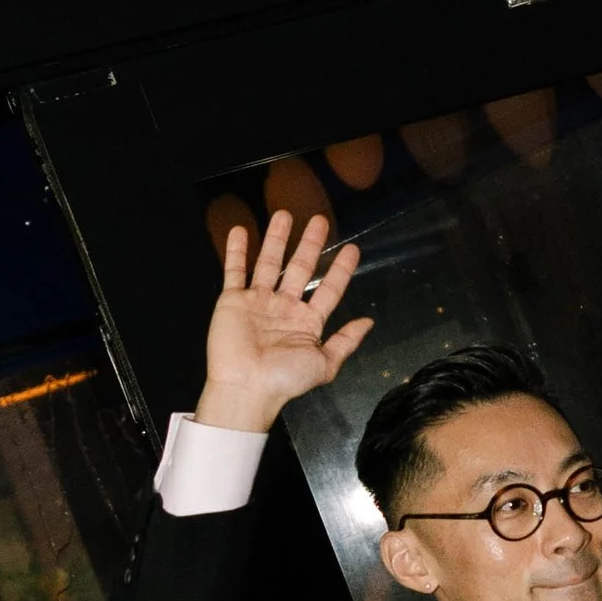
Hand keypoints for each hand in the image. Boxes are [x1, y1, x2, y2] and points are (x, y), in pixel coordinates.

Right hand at [196, 211, 374, 435]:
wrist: (247, 387)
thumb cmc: (286, 378)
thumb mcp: (325, 364)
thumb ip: (345, 341)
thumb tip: (368, 322)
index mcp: (308, 322)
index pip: (329, 289)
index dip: (341, 269)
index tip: (353, 249)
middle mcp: (285, 307)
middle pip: (300, 268)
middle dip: (311, 244)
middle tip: (320, 220)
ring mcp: (258, 301)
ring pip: (269, 263)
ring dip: (277, 238)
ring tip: (284, 214)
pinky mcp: (233, 300)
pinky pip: (235, 271)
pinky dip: (237, 251)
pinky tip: (241, 229)